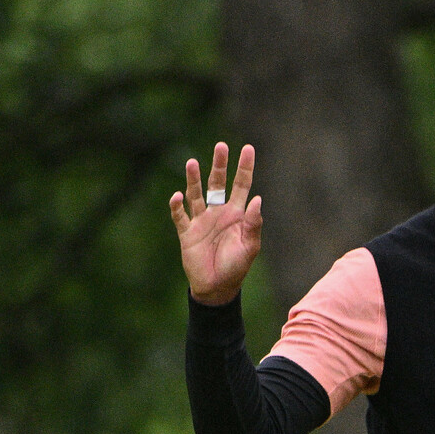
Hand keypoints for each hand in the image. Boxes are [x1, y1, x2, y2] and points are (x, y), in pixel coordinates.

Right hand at [170, 142, 262, 305]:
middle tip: (221, 146)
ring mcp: (201, 221)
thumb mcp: (250, 247)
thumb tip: (257, 199)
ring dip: (194, 180)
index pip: (241, 185)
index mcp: (237, 214)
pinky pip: (180, 216)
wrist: (217, 287)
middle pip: (218, 183)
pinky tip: (177, 196)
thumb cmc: (236, 267)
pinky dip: (177, 206)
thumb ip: (253, 224)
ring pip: (196, 194)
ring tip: (192, 163)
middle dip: (219, 165)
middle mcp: (218, 213)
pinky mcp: (187, 233)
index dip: (244, 167)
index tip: (248, 148)